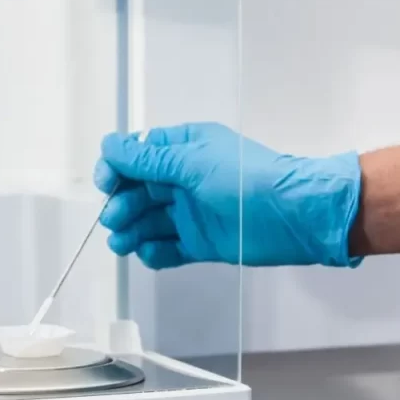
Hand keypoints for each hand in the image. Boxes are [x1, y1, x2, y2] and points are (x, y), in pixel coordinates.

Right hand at [93, 123, 361, 268]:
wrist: (293, 217)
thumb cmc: (250, 180)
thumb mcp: (193, 163)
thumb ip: (149, 160)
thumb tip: (110, 146)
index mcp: (186, 149)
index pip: (138, 155)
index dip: (118, 169)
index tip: (106, 183)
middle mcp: (186, 179)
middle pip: (139, 190)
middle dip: (122, 204)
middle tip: (116, 219)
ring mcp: (194, 212)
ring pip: (150, 221)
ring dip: (132, 231)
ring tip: (124, 242)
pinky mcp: (202, 242)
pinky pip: (168, 247)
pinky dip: (154, 252)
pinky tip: (149, 253)